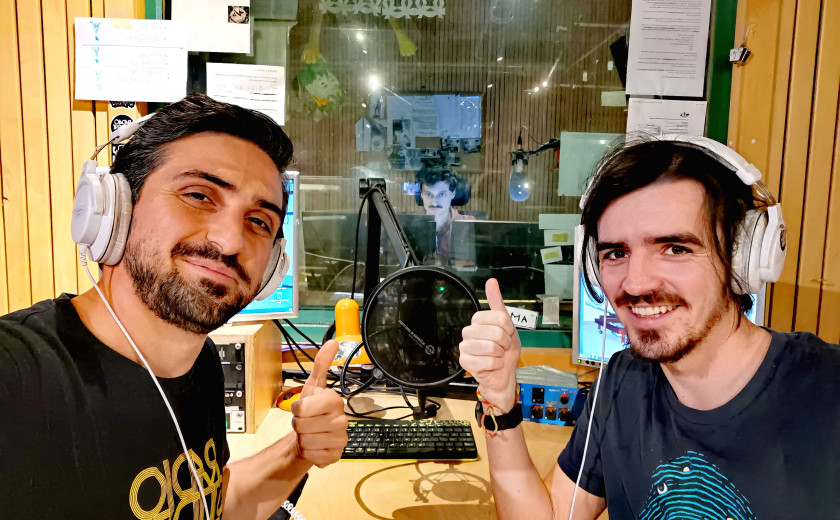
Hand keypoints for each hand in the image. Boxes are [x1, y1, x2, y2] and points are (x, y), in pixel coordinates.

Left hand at [290, 340, 347, 467]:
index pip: (302, 408)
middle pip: (302, 425)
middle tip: (306, 422)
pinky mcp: (336, 456)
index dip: (297, 409)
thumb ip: (321, 364)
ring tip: (310, 433)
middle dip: (298, 425)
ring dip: (303, 439)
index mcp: (335, 401)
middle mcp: (342, 420)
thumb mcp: (313, 385)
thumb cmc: (312, 410)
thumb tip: (332, 342)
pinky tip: (315, 446)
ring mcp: (340, 439)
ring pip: (306, 442)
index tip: (303, 407)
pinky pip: (313, 456)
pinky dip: (309, 453)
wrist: (312, 434)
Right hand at [459, 278, 520, 411]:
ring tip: (497, 356)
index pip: (499, 317)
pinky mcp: (465, 362)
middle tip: (502, 348)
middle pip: (496, 332)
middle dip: (505, 343)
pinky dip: (496, 365)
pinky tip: (493, 365)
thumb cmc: (505, 351)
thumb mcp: (507, 325)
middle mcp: (468, 331)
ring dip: (501, 354)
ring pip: (492, 347)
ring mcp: (465, 347)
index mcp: (478, 321)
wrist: (503, 374)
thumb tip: (491, 281)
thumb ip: (497, 304)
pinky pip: (488, 361)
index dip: (508, 328)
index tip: (507, 334)